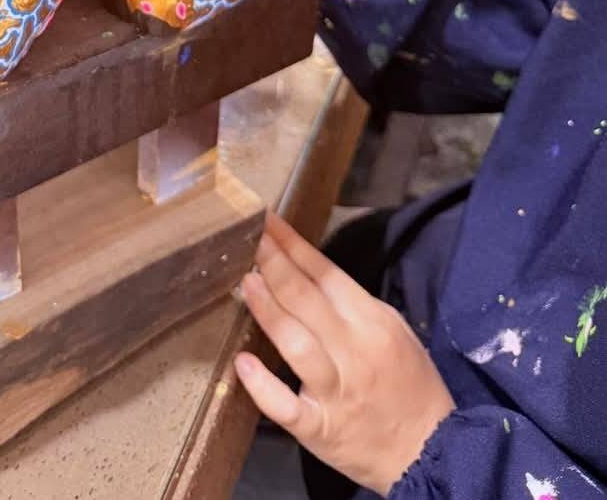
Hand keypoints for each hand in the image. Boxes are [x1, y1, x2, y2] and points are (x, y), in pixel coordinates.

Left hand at [236, 213, 453, 495]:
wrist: (430, 450)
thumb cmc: (409, 385)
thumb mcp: (394, 330)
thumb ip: (352, 302)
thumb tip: (306, 269)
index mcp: (373, 323)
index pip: (327, 274)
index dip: (294, 246)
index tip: (268, 223)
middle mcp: (354, 353)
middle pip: (307, 301)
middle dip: (275, 265)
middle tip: (250, 242)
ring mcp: (336, 392)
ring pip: (296, 345)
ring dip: (268, 311)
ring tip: (246, 284)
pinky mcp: (320, 429)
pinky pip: (287, 407)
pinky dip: (262, 386)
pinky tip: (243, 363)